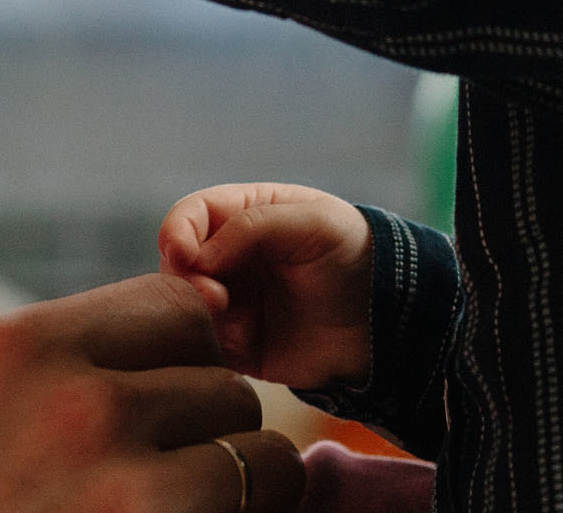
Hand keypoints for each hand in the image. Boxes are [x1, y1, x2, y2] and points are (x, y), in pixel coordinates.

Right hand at [0, 274, 304, 512]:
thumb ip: (74, 360)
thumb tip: (217, 315)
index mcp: (23, 347)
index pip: (181, 309)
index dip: (186, 359)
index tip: (161, 405)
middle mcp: (79, 405)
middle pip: (225, 384)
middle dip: (207, 432)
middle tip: (154, 482)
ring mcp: (123, 492)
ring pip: (257, 457)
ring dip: (235, 491)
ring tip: (168, 511)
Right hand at [158, 184, 373, 391]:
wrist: (386, 321)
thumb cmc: (353, 255)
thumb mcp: (313, 222)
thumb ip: (254, 226)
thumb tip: (197, 257)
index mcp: (244, 214)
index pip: (190, 215)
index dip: (177, 232)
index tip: (183, 255)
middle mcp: (229, 257)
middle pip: (177, 265)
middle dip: (187, 280)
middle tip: (217, 298)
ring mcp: (231, 302)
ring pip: (184, 308)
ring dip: (197, 315)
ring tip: (235, 323)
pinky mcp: (238, 346)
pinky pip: (204, 347)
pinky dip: (211, 347)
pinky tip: (244, 346)